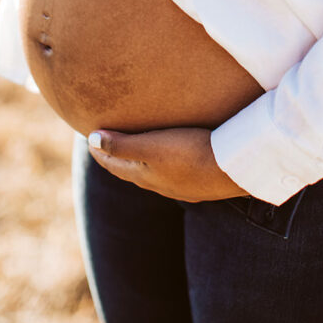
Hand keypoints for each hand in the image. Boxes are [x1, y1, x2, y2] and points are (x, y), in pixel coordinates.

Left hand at [87, 127, 248, 201]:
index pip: (112, 164)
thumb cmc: (191, 153)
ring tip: (136, 145)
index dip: (99, 151)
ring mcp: (179, 187)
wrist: (233, 171)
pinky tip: (171, 156)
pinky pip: (171, 172)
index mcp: (143, 176)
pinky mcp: (197, 182)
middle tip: (106, 140)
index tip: (88, 136)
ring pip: (151, 172)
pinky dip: (161, 162)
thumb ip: (122, 145)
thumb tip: (91, 140)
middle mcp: (158, 185)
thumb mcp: (152, 147)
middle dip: (116, 155)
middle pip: (129, 169)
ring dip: (139, 159)